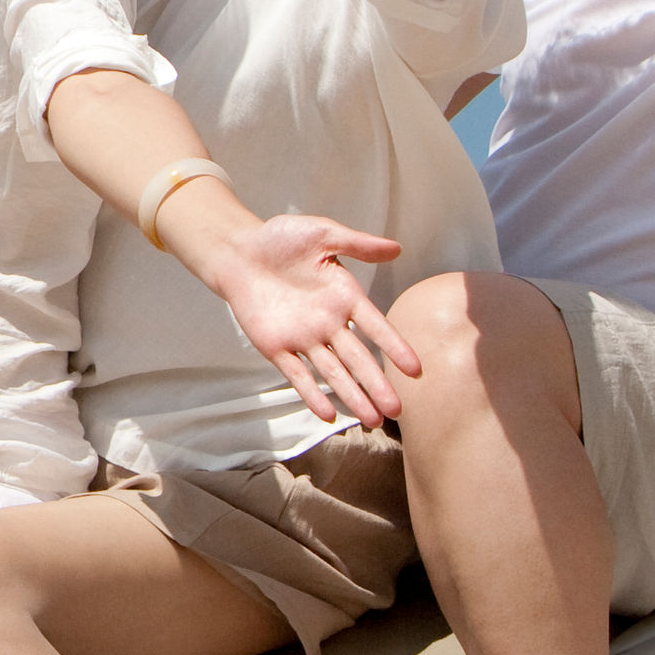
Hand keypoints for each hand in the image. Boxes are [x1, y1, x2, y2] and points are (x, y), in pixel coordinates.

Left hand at [196, 214, 417, 425]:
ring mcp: (303, 338)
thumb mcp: (323, 234)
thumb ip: (357, 244)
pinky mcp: (275, 346)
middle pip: (358, 359)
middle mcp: (329, 323)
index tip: (415, 370)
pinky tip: (328, 414)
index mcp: (345, 297)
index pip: (376, 327)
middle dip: (377, 385)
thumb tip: (397, 248)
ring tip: (372, 420)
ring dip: (352, 396)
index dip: (395, 347)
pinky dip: (311, 394)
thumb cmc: (282, 238)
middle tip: (397, 411)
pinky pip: (296, 374)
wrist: (239, 250)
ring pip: (332, 372)